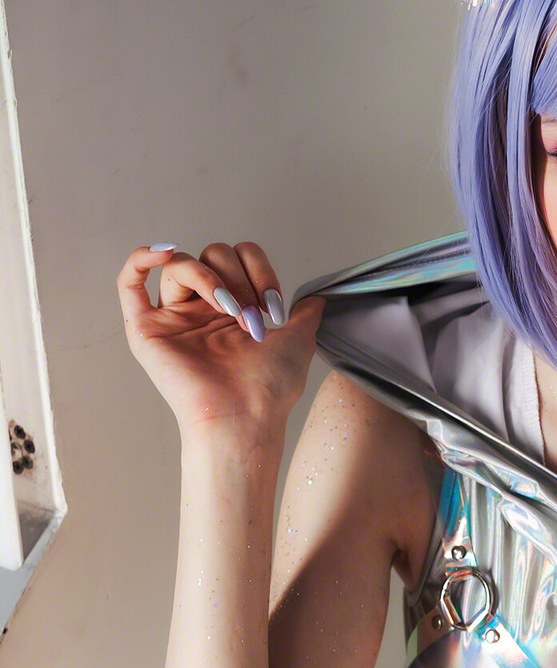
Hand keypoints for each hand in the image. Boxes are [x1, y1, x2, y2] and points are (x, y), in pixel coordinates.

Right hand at [117, 240, 325, 437]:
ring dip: (212, 279)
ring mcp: (172, 318)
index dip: (260, 270)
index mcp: (232, 308)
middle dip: (239, 278)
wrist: (246, 415)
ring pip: (181, 264)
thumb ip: (304, 313)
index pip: (239, 258)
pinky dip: (142, 257)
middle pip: (212, 255)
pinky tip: (164, 253)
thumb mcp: (298, 339)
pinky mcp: (146, 329)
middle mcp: (201, 310)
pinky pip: (129, 282)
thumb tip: (317, 297)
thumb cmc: (269, 387)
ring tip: (232, 311)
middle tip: (253, 316)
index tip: (276, 307)